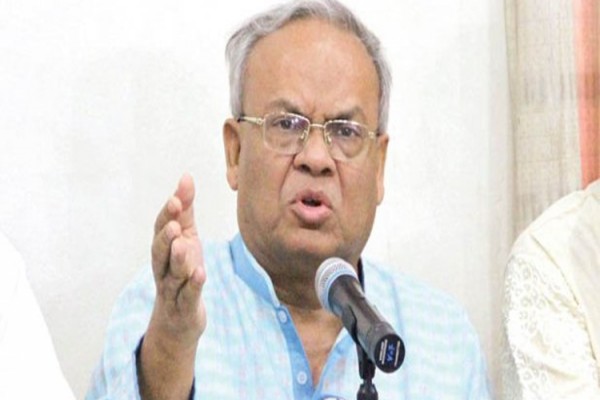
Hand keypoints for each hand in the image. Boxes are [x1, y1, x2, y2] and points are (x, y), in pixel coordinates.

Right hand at [139, 174, 205, 399]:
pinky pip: (187, 295)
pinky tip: (200, 273)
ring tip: (184, 245)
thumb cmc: (183, 271)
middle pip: (159, 252)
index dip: (168, 215)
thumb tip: (186, 177)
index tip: (177, 198)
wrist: (179, 319)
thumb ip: (185, 210)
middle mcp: (163, 268)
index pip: (161, 229)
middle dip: (165, 237)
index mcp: (164, 249)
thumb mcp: (186, 238)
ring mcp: (172, 289)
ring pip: (171, 274)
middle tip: (174, 224)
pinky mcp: (184, 307)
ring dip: (177, 259)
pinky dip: (192, 285)